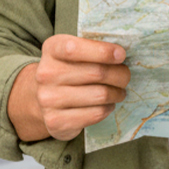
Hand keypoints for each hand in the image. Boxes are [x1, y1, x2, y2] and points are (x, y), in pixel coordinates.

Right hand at [8, 35, 129, 142]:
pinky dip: (108, 108)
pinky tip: (108, 104)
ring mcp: (48, 99)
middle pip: (95, 73)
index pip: (75, 49)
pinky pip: (95, 114)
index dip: (103, 51)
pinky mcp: (56, 121)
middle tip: (125, 76)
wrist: (43, 98)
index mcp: (51, 49)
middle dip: (119, 74)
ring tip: (119, 91)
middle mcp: (46, 74)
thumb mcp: (74, 51)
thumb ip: (93, 47)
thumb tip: (121, 54)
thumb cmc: (68, 69)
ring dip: (117, 93)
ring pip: (99, 95)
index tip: (121, 55)